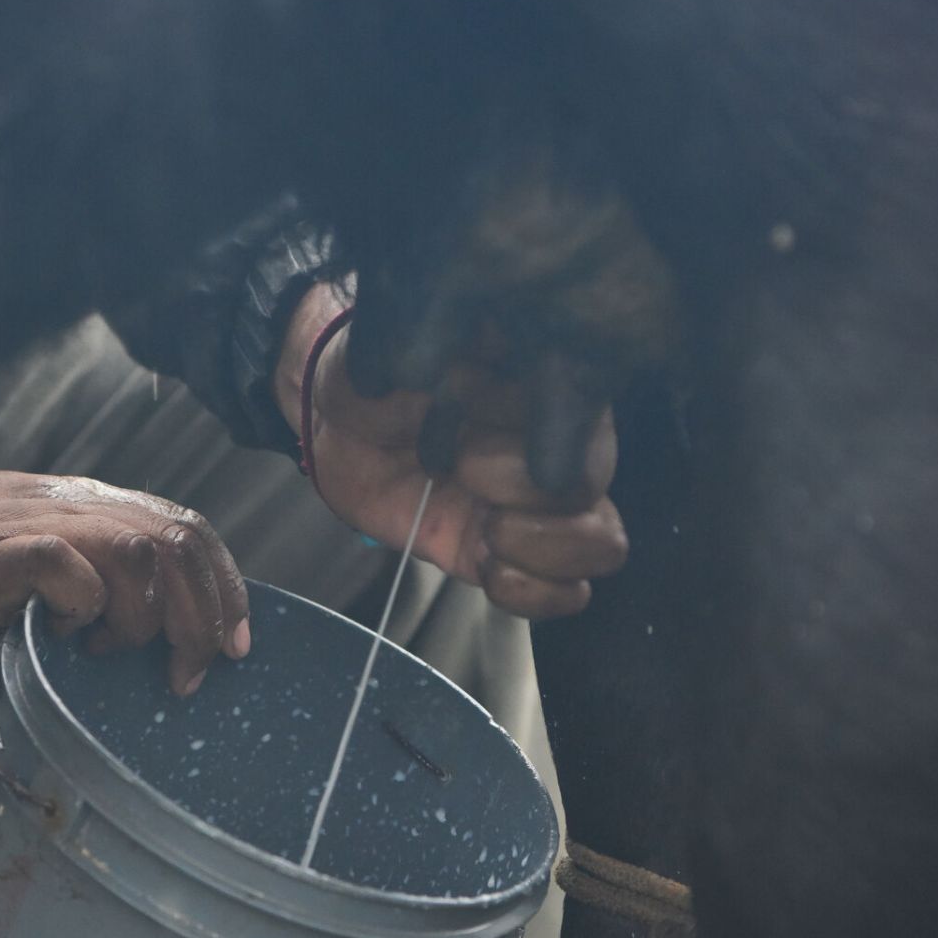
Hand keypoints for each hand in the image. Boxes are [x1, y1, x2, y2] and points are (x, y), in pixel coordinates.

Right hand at [0, 472, 249, 692]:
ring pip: (137, 550)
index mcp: (79, 506)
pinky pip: (66, 566)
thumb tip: (149, 635)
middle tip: (191, 673)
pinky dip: (83, 607)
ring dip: (145, 618)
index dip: (225, 585)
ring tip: (114, 656)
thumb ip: (83, 579)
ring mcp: (26, 524)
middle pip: (177, 539)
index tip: (236, 645)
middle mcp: (64, 505)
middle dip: (204, 614)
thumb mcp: (23, 569)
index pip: (183, 526)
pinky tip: (64, 638)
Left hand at [275, 284, 627, 617]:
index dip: (518, 420)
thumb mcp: (406, 343)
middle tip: (457, 466)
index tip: (460, 402)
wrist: (333, 423)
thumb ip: (458, 356)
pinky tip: (485, 566)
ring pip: (604, 544)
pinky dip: (532, 592)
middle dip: (516, 483)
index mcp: (548, 382)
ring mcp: (539, 506)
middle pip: (591, 482)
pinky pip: (565, 593)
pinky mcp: (508, 554)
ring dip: (539, 546)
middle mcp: (561, 444)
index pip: (580, 411)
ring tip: (483, 528)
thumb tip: (485, 368)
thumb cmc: (378, 372)